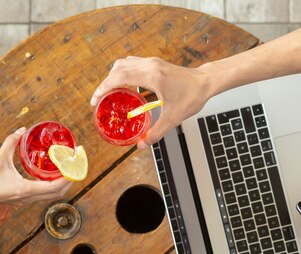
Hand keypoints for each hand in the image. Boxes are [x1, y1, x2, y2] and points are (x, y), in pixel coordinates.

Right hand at [0, 128, 71, 206]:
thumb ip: (10, 144)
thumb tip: (21, 131)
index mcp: (26, 190)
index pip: (55, 187)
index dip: (68, 177)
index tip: (75, 166)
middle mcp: (30, 197)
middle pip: (58, 193)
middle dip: (70, 181)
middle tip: (75, 166)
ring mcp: (27, 200)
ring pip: (52, 195)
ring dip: (62, 184)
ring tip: (67, 169)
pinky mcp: (23, 198)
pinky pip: (44, 194)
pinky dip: (52, 186)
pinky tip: (51, 174)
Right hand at [90, 57, 210, 149]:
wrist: (205, 82)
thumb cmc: (192, 96)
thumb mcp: (173, 118)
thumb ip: (156, 133)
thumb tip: (141, 145)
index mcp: (152, 76)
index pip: (119, 77)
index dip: (103, 88)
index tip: (95, 99)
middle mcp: (150, 65)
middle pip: (117, 68)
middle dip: (105, 83)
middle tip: (99, 99)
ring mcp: (152, 62)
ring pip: (123, 63)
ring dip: (113, 76)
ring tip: (109, 93)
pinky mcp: (154, 63)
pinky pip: (132, 64)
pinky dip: (123, 73)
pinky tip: (124, 87)